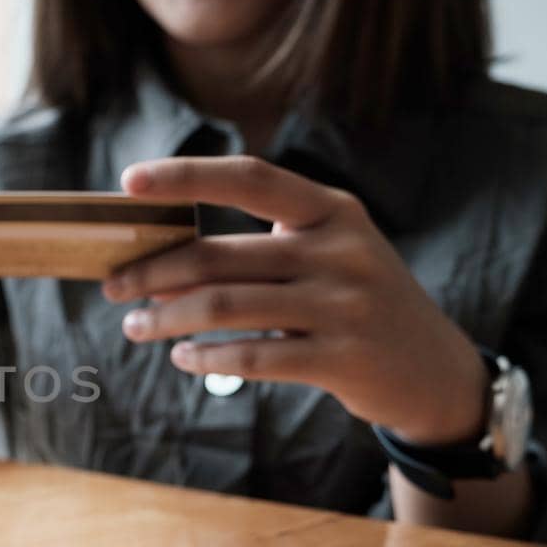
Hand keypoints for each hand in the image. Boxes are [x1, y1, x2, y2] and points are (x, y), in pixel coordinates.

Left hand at [103, 156, 486, 444]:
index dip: (186, 176)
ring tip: (136, 327)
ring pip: (225, 307)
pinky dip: (206, 357)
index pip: (249, 178)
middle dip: (152, 271)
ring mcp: (345, 305)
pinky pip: (252, 357)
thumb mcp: (326, 255)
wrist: (434, 370)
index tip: (128, 181)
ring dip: (166, 318)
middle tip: (112, 287)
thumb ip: (257, 249)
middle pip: (219, 254)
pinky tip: (184, 357)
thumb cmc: (356, 303)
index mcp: (331, 210)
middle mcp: (340, 250)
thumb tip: (159, 261)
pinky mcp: (343, 359)